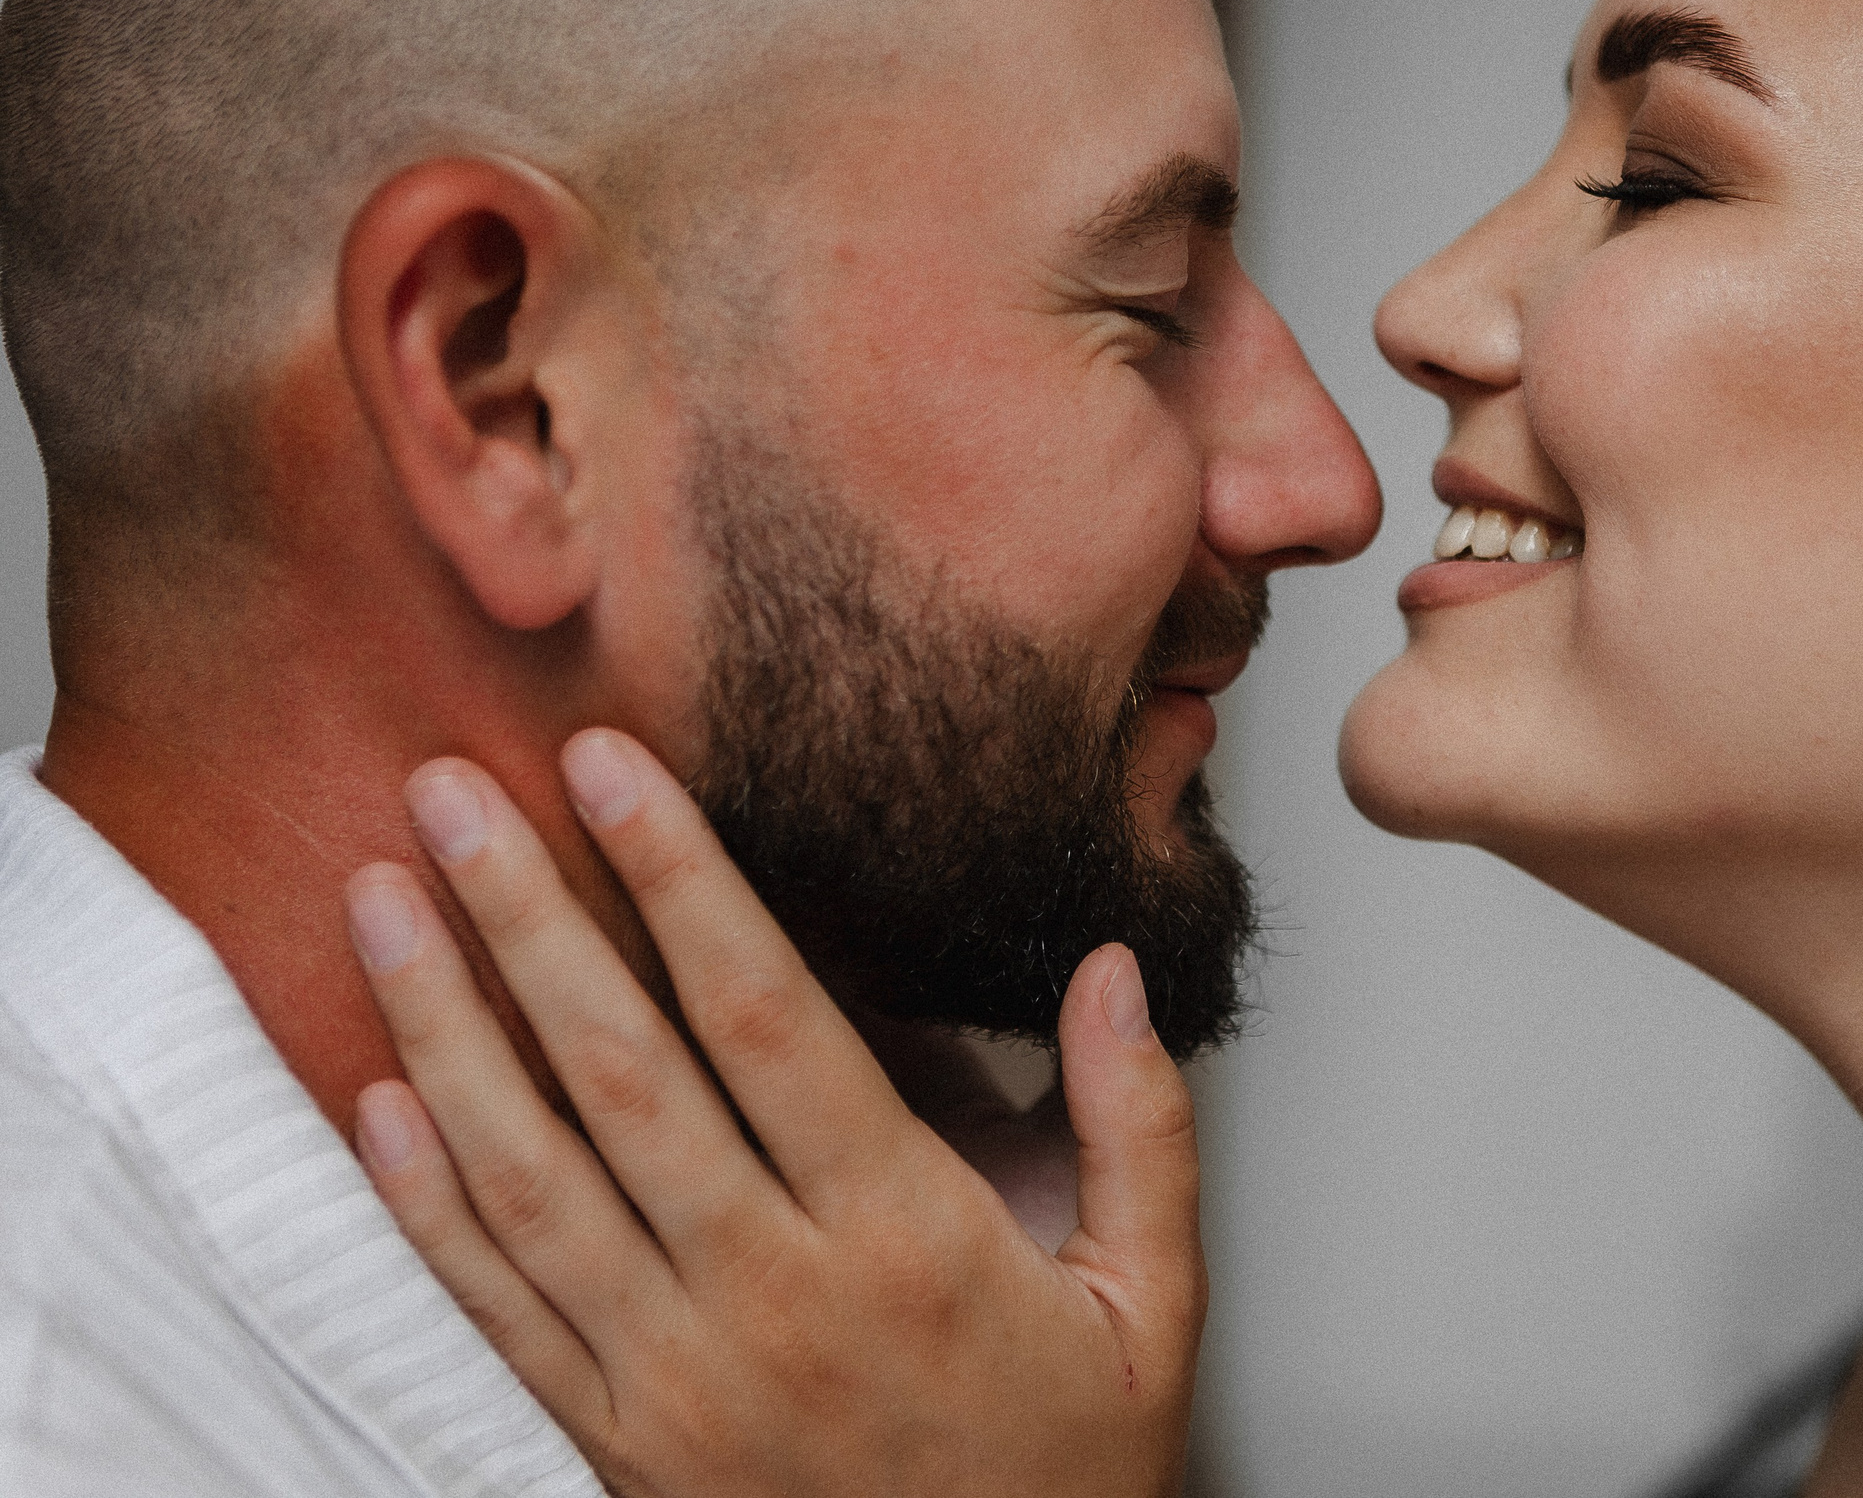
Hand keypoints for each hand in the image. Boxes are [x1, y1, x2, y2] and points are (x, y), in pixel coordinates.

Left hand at [342, 729, 1202, 1497]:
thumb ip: (1141, 1125)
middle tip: (450, 791)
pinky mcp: (619, 1448)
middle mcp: (770, 1299)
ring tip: (379, 907)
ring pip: (528, 1177)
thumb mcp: (1156, 1301)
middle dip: (522, 916)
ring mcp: (676, 1381)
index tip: (609, 766)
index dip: (677, 876)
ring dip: (440, 1027)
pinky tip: (376, 1106)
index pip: (761, 1015)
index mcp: (903, 1239)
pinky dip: (423, 1205)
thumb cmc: (1070, 1477)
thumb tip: (1108, 971)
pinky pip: (498, 1312)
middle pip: (618, 1073)